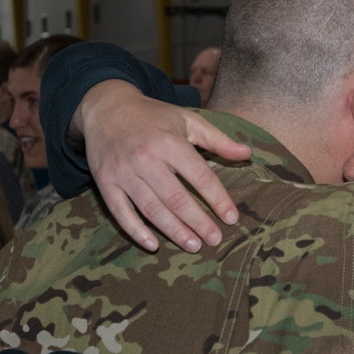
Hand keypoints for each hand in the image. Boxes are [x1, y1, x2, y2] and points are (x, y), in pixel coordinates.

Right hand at [74, 80, 251, 251]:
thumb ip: (218, 139)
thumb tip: (247, 154)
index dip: (218, 199)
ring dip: (174, 230)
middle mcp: (146, 158)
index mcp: (170, 142)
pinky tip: (153, 245)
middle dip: (198, 222)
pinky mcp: (105, 182)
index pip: (200, 176)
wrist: (106, 107)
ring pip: (151, 209)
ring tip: (193, 245)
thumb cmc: (153, 117)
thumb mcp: (187, 120)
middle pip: (176, 198)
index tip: (231, 218)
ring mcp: (123, 172)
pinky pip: (120, 212)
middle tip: (214, 240)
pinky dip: (136, 231)